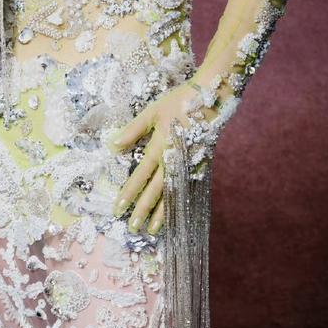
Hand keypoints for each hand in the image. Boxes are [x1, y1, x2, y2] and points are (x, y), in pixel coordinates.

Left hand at [107, 81, 212, 234]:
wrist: (214, 97)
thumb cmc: (180, 101)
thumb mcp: (153, 112)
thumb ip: (133, 131)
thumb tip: (113, 146)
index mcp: (161, 147)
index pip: (141, 175)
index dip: (129, 193)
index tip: (118, 209)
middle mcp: (175, 160)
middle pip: (157, 191)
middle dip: (144, 211)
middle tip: (133, 228)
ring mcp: (190, 165)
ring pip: (174, 194)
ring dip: (163, 213)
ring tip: (152, 230)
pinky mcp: (201, 165)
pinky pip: (187, 189)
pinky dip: (180, 203)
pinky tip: (174, 214)